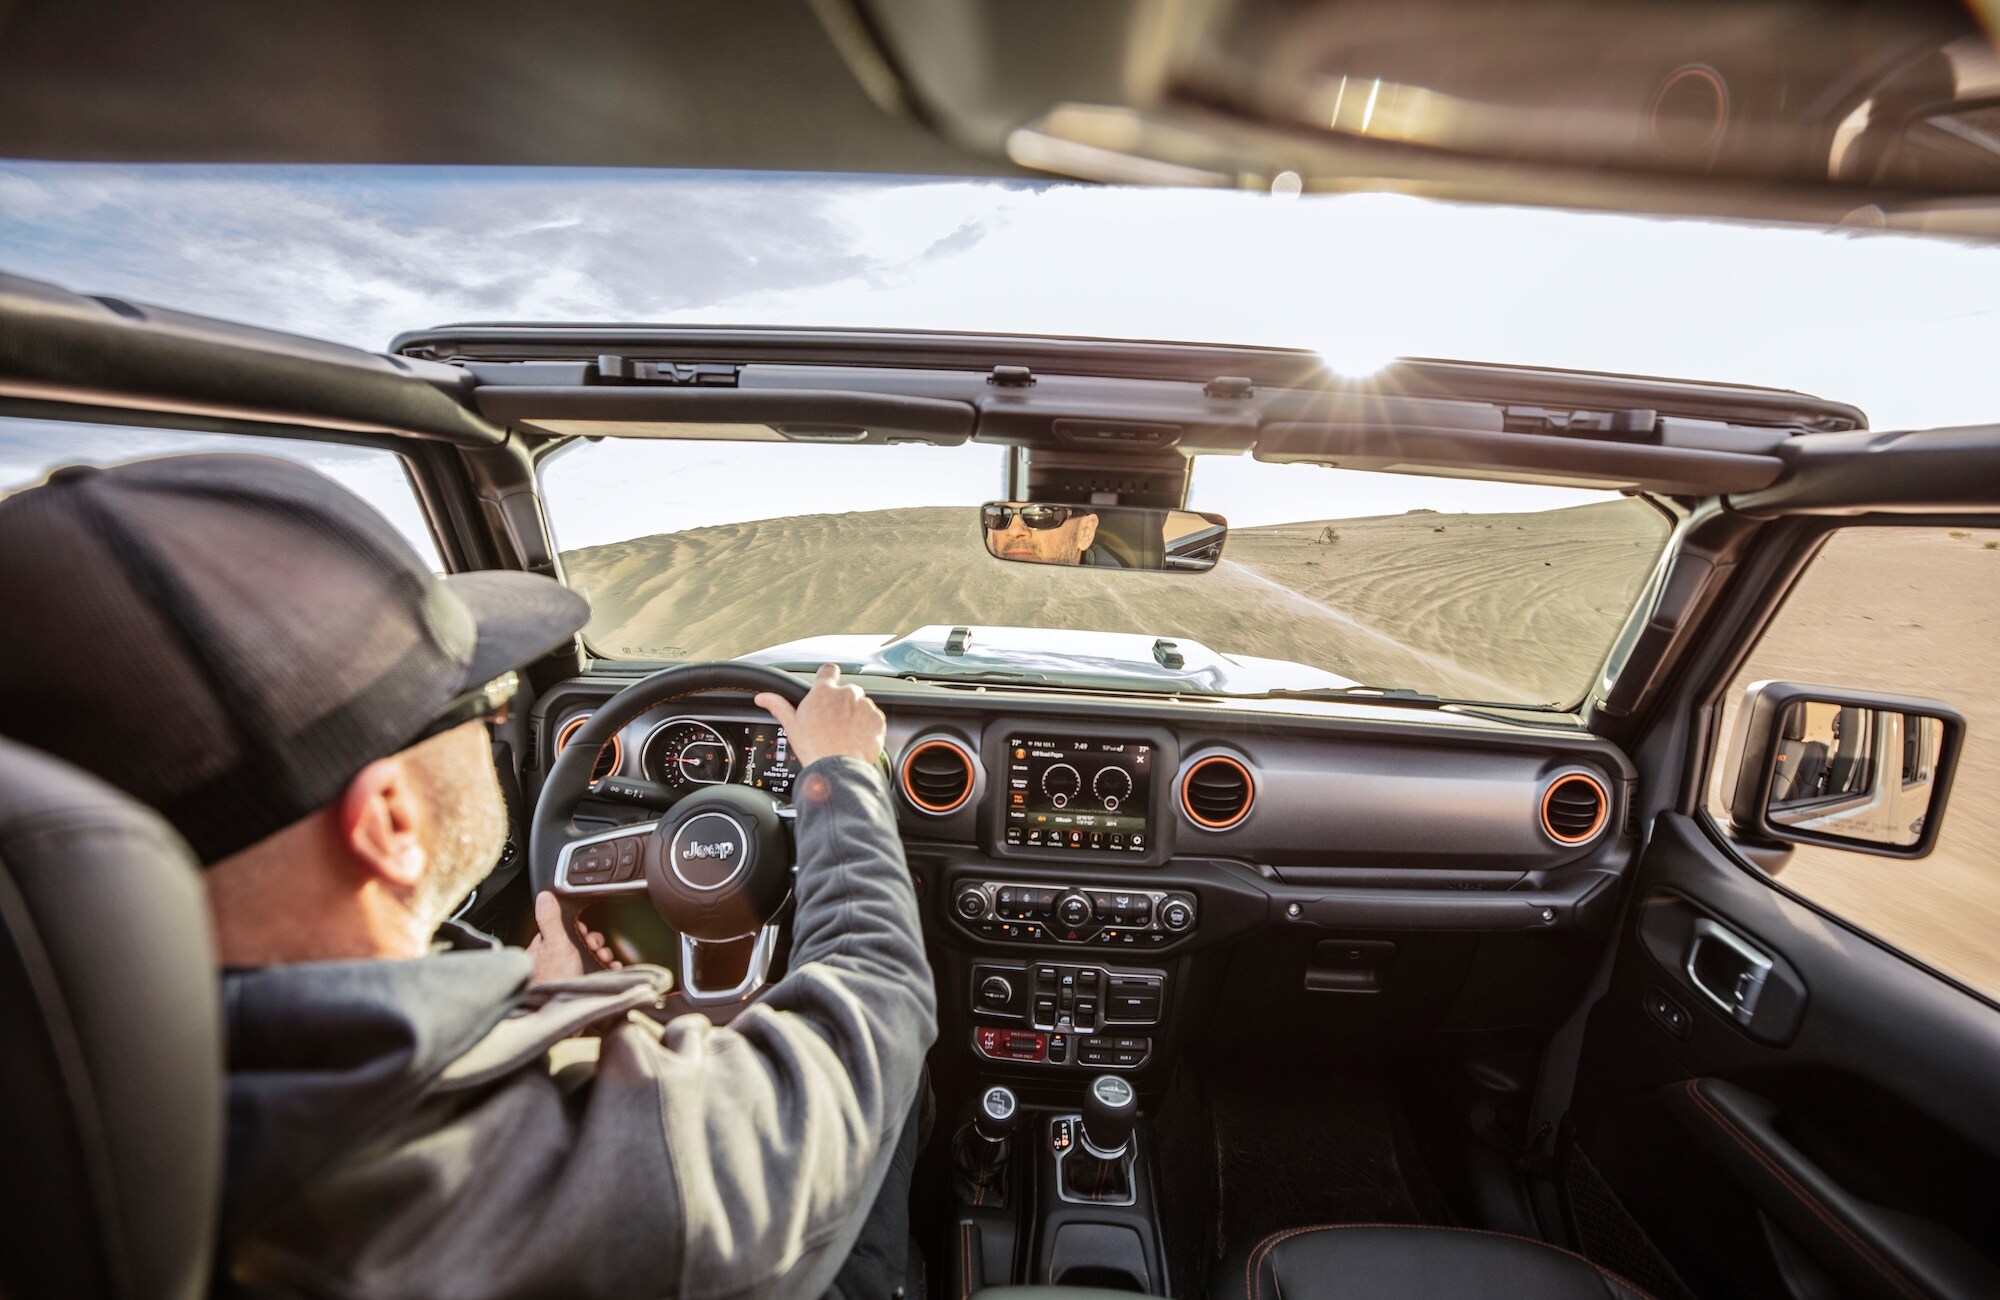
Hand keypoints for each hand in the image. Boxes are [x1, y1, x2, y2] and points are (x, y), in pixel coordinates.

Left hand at [526, 890, 622, 982]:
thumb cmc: (553, 982)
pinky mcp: (580, 987)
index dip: (580, 929)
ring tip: (605, 960)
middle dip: (595, 943)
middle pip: (581, 944)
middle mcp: (555, 962)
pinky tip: (612, 971)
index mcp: (545, 948)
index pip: (565, 930)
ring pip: (591, 959)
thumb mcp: (553, 944)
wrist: (561, 1015)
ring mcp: (568, 975)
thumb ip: (549, 920)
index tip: (586, 932)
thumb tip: (544, 896)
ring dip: (604, 956)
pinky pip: (598, 974)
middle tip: (597, 948)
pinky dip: (608, 971)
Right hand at [755, 663, 885, 769]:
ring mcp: (864, 706)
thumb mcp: (791, 726)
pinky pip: (874, 718)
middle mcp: (846, 694)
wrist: (839, 769)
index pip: (828, 671)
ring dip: (856, 715)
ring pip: (861, 705)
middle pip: (846, 691)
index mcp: (824, 692)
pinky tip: (856, 739)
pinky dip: (868, 727)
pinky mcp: (878, 720)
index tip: (827, 685)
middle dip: (842, 704)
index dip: (828, 677)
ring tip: (845, 735)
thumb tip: (762, 697)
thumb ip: (778, 706)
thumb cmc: (814, 749)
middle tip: (833, 723)